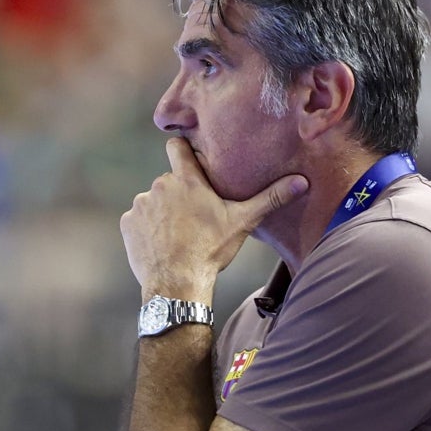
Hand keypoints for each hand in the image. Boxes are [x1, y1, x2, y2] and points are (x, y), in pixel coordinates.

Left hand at [119, 138, 307, 299]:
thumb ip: (270, 198)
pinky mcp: (128, 224)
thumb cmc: (210, 251)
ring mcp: (141, 204)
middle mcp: (160, 186)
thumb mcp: (242, 222)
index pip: (177, 147)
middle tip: (194, 216)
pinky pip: (138, 220)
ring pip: (153, 202)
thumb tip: (302, 182)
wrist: (176, 283)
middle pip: (169, 181)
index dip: (182, 150)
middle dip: (178, 194)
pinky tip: (161, 244)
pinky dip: (147, 229)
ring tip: (178, 234)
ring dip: (162, 212)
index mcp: (187, 180)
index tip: (188, 157)